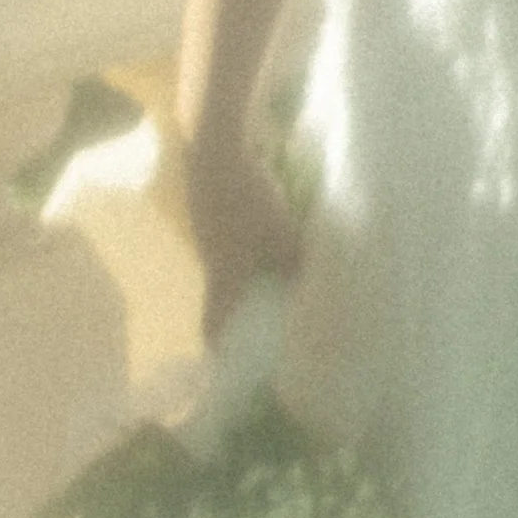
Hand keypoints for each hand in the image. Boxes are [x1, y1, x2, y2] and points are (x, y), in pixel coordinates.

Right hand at [184, 137, 304, 346]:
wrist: (217, 151)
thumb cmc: (249, 201)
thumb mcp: (282, 236)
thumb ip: (295, 264)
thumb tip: (310, 285)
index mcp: (223, 276)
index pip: (214, 323)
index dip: (218, 346)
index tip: (223, 366)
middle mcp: (210, 260)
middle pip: (220, 295)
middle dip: (236, 311)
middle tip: (257, 322)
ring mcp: (208, 233)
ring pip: (226, 266)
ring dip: (243, 276)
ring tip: (266, 281)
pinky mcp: (211, 209)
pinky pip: (230, 240)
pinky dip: (246, 247)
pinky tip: (264, 237)